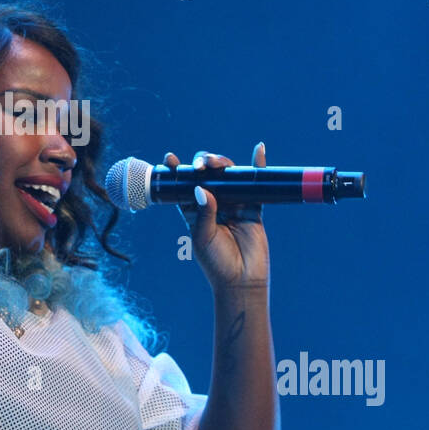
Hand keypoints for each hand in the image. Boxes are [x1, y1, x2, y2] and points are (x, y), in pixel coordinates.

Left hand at [166, 143, 269, 292]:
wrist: (241, 280)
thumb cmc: (216, 261)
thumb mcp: (202, 236)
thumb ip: (204, 212)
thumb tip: (201, 188)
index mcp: (193, 211)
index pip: (183, 186)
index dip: (176, 171)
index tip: (169, 159)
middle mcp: (213, 204)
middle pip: (207, 175)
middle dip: (202, 164)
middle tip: (199, 166)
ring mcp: (233, 203)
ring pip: (228, 175)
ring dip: (222, 163)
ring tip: (215, 163)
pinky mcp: (252, 206)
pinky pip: (255, 184)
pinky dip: (257, 166)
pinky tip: (259, 150)